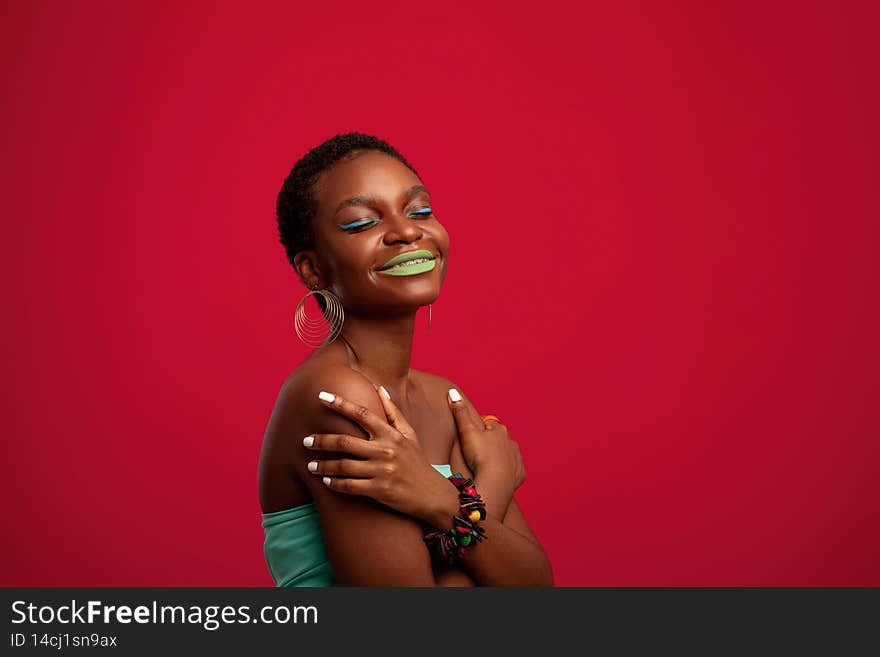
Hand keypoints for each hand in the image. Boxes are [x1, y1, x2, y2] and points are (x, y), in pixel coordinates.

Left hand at [303, 387, 459, 529]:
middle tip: (305, 440)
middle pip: (345, 441)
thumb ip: (392, 412)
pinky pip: (350, 486)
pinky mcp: (380, 490)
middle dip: (321, 440)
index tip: (321, 396)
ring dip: (323, 465)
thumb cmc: (417, 461)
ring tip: (310, 464)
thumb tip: (379, 388)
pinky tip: (326, 481)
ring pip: (344, 466)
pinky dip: (335, 483)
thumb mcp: (409, 434)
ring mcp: (382, 471)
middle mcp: (386, 450)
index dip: (340, 403)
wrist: (432, 494)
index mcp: (391, 434)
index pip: (362, 413)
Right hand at [447, 388, 525, 489]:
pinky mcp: (519, 474)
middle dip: (489, 442)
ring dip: (498, 456)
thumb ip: (460, 412)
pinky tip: (496, 475)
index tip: (469, 436)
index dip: (477, 429)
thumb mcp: (466, 432)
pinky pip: (513, 470)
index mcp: (499, 430)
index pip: (487, 424)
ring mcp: (517, 458)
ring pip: (507, 453)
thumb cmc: (480, 456)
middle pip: (498, 438)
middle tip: (475, 452)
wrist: (495, 484)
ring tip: (484, 465)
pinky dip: (506, 471)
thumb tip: (453, 393)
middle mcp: (511, 442)